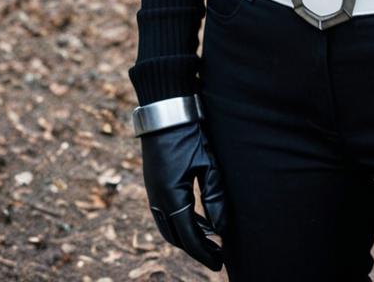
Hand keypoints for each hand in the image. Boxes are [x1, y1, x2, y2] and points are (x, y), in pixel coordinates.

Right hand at [139, 119, 229, 271]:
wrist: (165, 111)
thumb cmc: (189, 134)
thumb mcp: (207, 164)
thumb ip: (215, 197)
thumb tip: (221, 229)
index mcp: (171, 197)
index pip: (189, 236)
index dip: (204, 252)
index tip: (219, 262)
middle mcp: (157, 199)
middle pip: (175, 237)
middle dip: (195, 249)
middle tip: (216, 256)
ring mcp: (152, 192)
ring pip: (167, 227)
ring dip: (186, 237)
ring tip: (209, 240)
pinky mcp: (153, 184)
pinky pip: (164, 214)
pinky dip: (179, 223)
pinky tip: (196, 219)